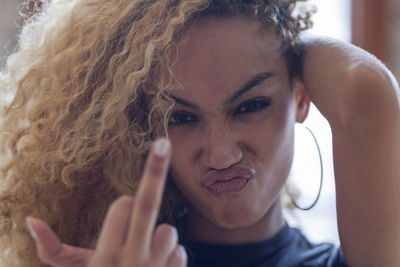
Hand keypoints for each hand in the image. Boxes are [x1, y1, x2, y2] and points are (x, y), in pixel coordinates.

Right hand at [26, 138, 186, 266]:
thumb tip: (31, 219)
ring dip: (160, 237)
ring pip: (169, 229)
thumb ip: (54, 250)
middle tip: (162, 144)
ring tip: (146, 255)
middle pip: (147, 205)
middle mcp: (133, 261)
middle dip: (155, 171)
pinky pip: (181, 250)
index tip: (123, 206)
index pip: (123, 206)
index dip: (124, 204)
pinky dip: (172, 255)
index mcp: (105, 257)